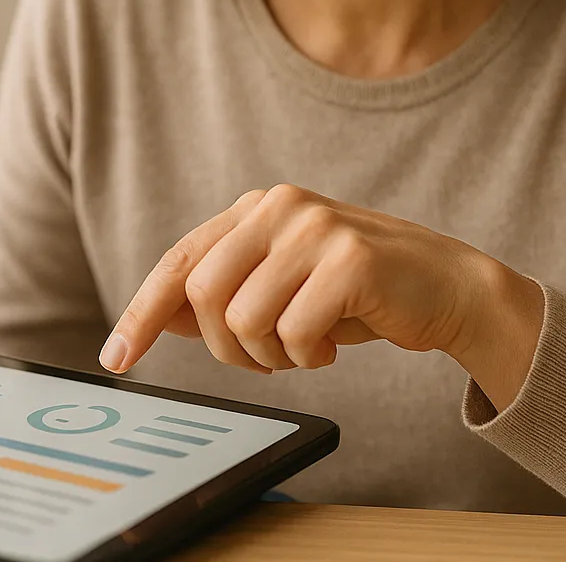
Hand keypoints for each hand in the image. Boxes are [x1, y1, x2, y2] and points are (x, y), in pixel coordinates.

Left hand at [100, 184, 544, 410]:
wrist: (449, 287)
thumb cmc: (360, 293)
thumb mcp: (283, 285)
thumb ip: (225, 292)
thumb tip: (160, 316)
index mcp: (255, 208)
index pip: (179, 262)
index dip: (142, 312)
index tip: (116, 358)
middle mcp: (279, 207)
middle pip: (204, 296)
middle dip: (226, 348)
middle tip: (267, 359)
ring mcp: (315, 228)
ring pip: (244, 320)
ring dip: (272, 356)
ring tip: (307, 347)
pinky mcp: (350, 260)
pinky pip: (294, 333)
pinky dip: (309, 357)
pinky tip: (335, 344)